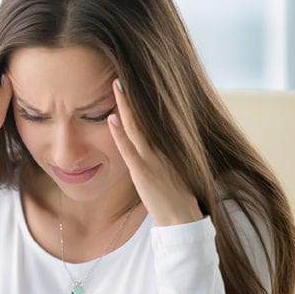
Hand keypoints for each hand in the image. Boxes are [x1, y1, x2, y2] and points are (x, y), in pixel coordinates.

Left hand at [107, 79, 202, 226]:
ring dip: (125, 106)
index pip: (151, 118)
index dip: (140, 101)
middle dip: (132, 96)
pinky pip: (129, 149)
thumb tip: (151, 142)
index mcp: (166, 146)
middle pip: (144, 116)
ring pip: (136, 128)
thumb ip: (159, 153)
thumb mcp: (169, 168)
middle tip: (120, 75)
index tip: (132, 82)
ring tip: (116, 85)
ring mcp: (152, 159)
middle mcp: (161, 148)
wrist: (183, 218)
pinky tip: (112, 118)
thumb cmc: (175, 196)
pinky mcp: (144, 172)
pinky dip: (120, 133)